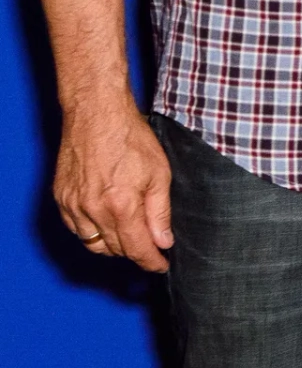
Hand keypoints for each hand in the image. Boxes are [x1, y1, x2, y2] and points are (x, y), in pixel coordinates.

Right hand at [53, 97, 172, 272]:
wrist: (97, 114)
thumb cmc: (130, 138)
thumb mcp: (160, 173)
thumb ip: (160, 212)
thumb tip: (163, 241)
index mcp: (120, 206)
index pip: (137, 249)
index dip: (151, 262)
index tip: (161, 265)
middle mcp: (92, 211)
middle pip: (115, 249)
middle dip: (135, 252)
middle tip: (151, 246)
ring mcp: (73, 206)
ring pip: (93, 244)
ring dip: (113, 245)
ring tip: (131, 235)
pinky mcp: (60, 199)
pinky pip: (76, 230)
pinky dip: (92, 233)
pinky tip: (106, 223)